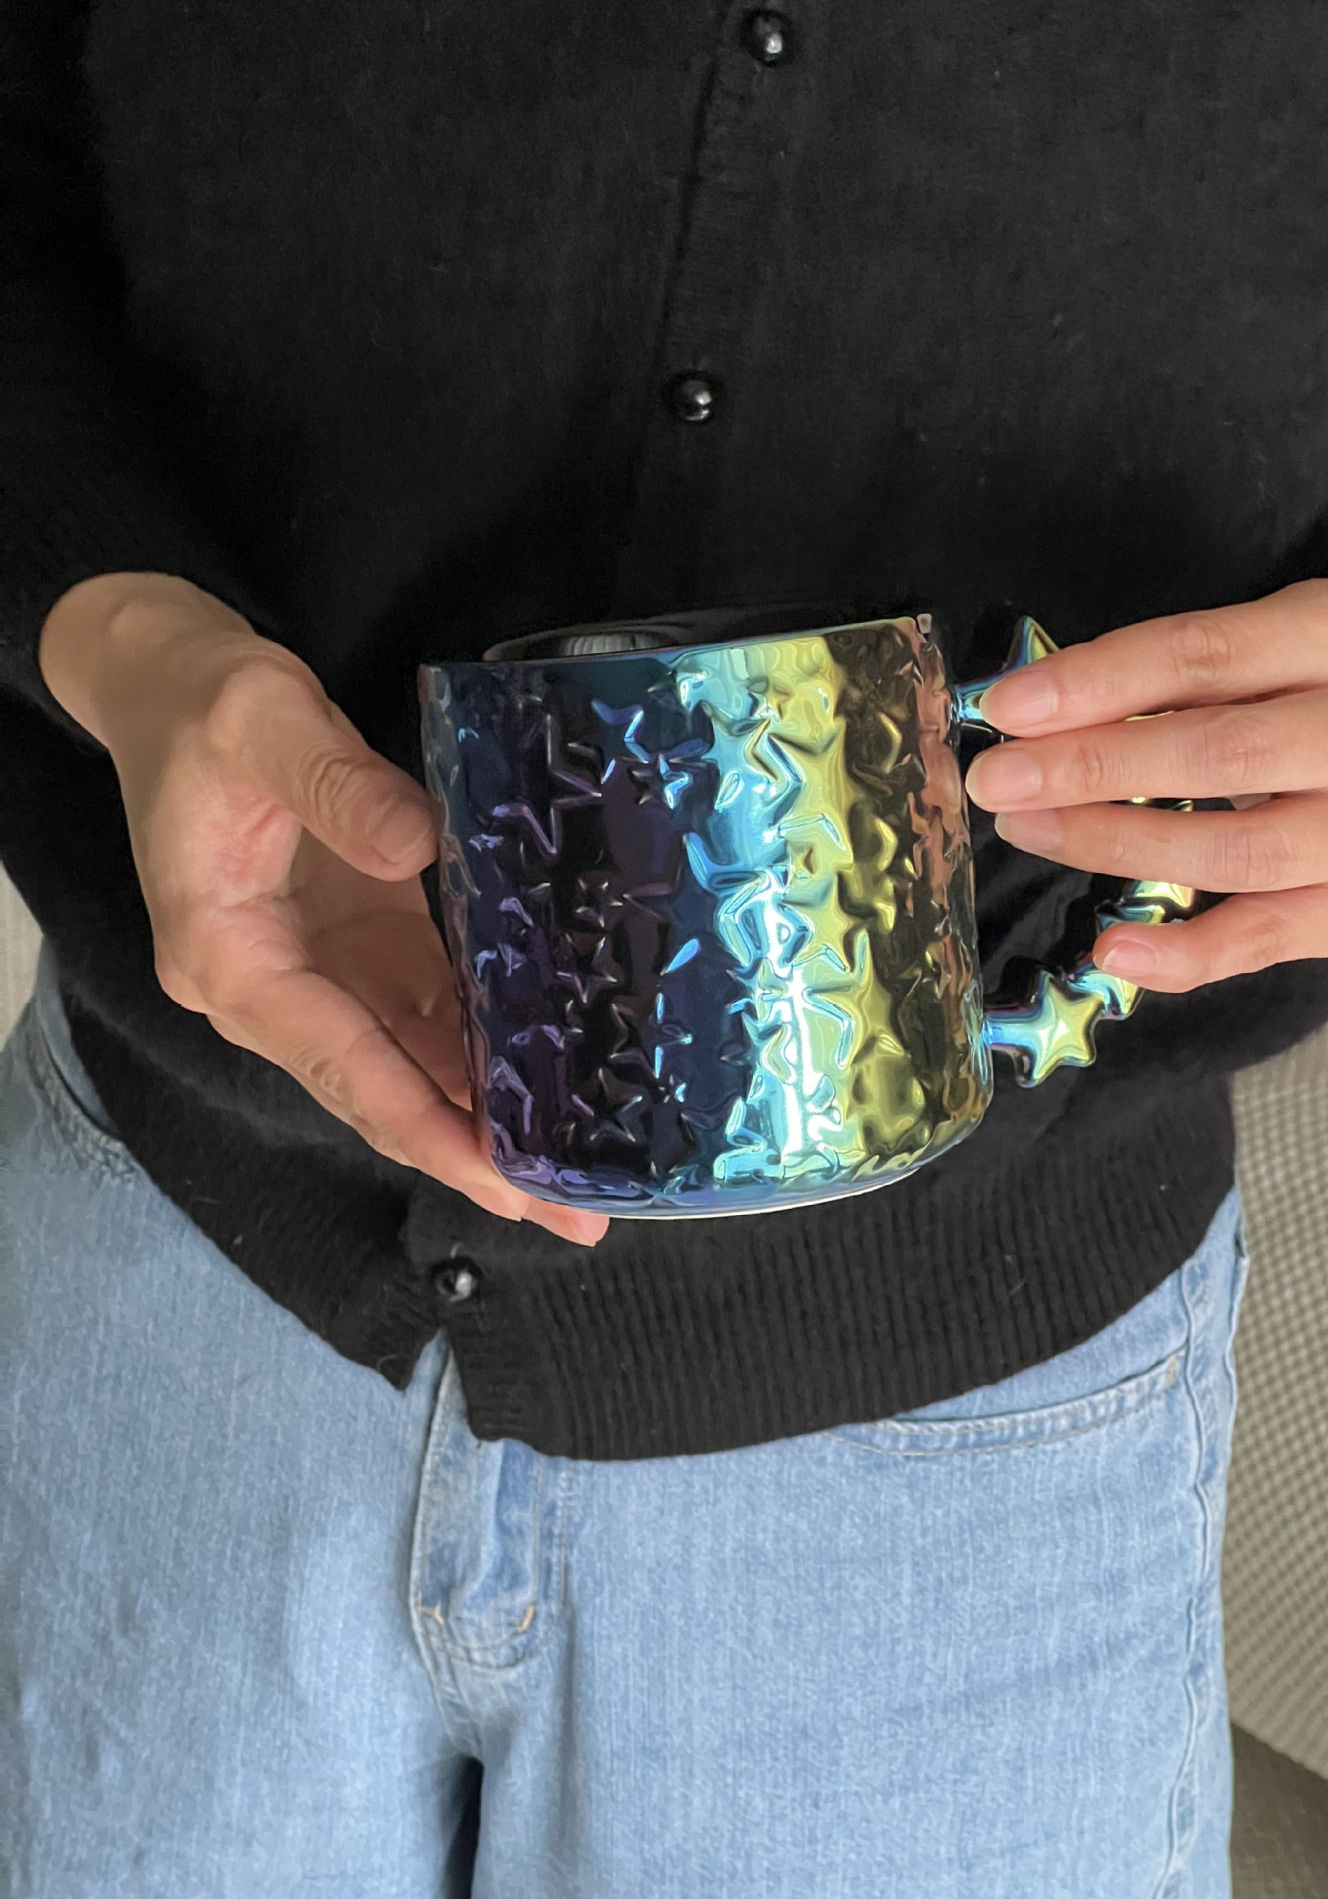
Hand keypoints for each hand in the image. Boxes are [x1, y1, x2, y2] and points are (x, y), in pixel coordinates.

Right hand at [39, 571, 606, 1245]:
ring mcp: (318, 971)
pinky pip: (429, 1011)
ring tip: (583, 1175)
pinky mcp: (358, 942)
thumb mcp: (264, 720)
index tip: (505, 1183)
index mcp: (231, 958)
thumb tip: (421, 846)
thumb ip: (338, 784)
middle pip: (383, 1092)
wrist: (173, 681)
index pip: (343, 1064)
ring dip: (491, 1119)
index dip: (427, 1125)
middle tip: (577, 1217)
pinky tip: (556, 1080)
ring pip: (413, 1064)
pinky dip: (488, 1049)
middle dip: (476, 1156)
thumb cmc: (205, 701)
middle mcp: (274, 988)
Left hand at [965, 579, 1327, 992]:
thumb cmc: (1292, 696)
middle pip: (1221, 751)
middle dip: (1093, 767)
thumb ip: (1155, 681)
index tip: (1006, 708)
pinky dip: (1184, 953)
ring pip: (1239, 849)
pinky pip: (1265, 939)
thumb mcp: (1243, 656)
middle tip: (1000, 781)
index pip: (1204, 654)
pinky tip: (1114, 948)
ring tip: (1032, 832)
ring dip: (1116, 845)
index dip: (1095, 682)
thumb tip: (1025, 721)